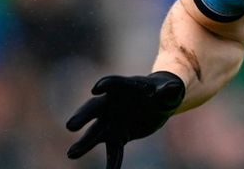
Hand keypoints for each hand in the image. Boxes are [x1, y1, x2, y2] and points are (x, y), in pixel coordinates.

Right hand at [66, 71, 185, 167]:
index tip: (97, 89)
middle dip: (83, 116)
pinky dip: (112, 162)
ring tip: (72, 154)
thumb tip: (173, 88)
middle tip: (71, 126)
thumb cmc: (162, 91)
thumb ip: (168, 90)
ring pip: (96, 132)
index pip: (113, 84)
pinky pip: (113, 151)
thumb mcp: (169, 89)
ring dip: (85, 143)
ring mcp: (112, 121)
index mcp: (125, 87)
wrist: (158, 103)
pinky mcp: (118, 136)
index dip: (106, 84)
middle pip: (94, 108)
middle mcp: (111, 104)